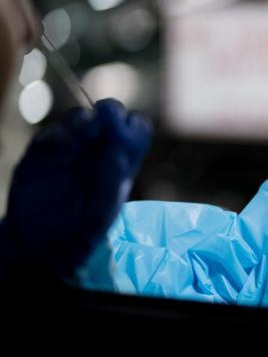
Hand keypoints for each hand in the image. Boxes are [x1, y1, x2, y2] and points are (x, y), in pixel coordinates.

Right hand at [0, 99, 151, 279]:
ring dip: (83, 121)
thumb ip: (111, 178)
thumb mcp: (102, 210)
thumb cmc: (80, 230)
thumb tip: (118, 148)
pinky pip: (52, 133)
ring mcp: (72, 147)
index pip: (137, 128)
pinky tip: (58, 149)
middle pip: (111, 114)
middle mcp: (99, 149)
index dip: (132, 125)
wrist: (41, 243)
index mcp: (121, 160)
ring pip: (81, 117)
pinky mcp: (44, 151)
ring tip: (83, 135)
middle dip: (110, 112)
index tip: (122, 135)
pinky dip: (57, 136)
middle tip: (104, 120)